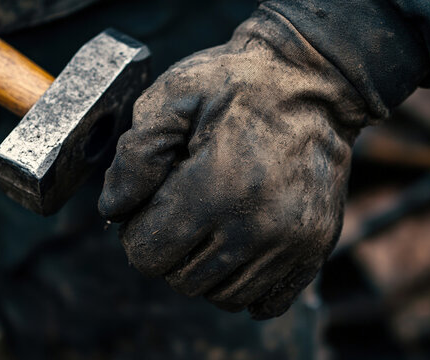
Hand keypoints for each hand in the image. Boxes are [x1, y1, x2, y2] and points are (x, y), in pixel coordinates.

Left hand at [99, 11, 369, 318]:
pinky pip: (266, 301)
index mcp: (216, 186)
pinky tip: (241, 244)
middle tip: (184, 207)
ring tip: (215, 219)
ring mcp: (292, 242)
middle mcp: (258, 225)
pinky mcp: (314, 249)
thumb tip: (114, 209)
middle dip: (170, 249)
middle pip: (182, 280)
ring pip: (223, 296)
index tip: (153, 202)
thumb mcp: (174, 96)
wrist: (314, 82)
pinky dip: (245, 282)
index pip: (147, 254)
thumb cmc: (239, 85)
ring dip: (206, 267)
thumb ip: (135, 156)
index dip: (137, 230)